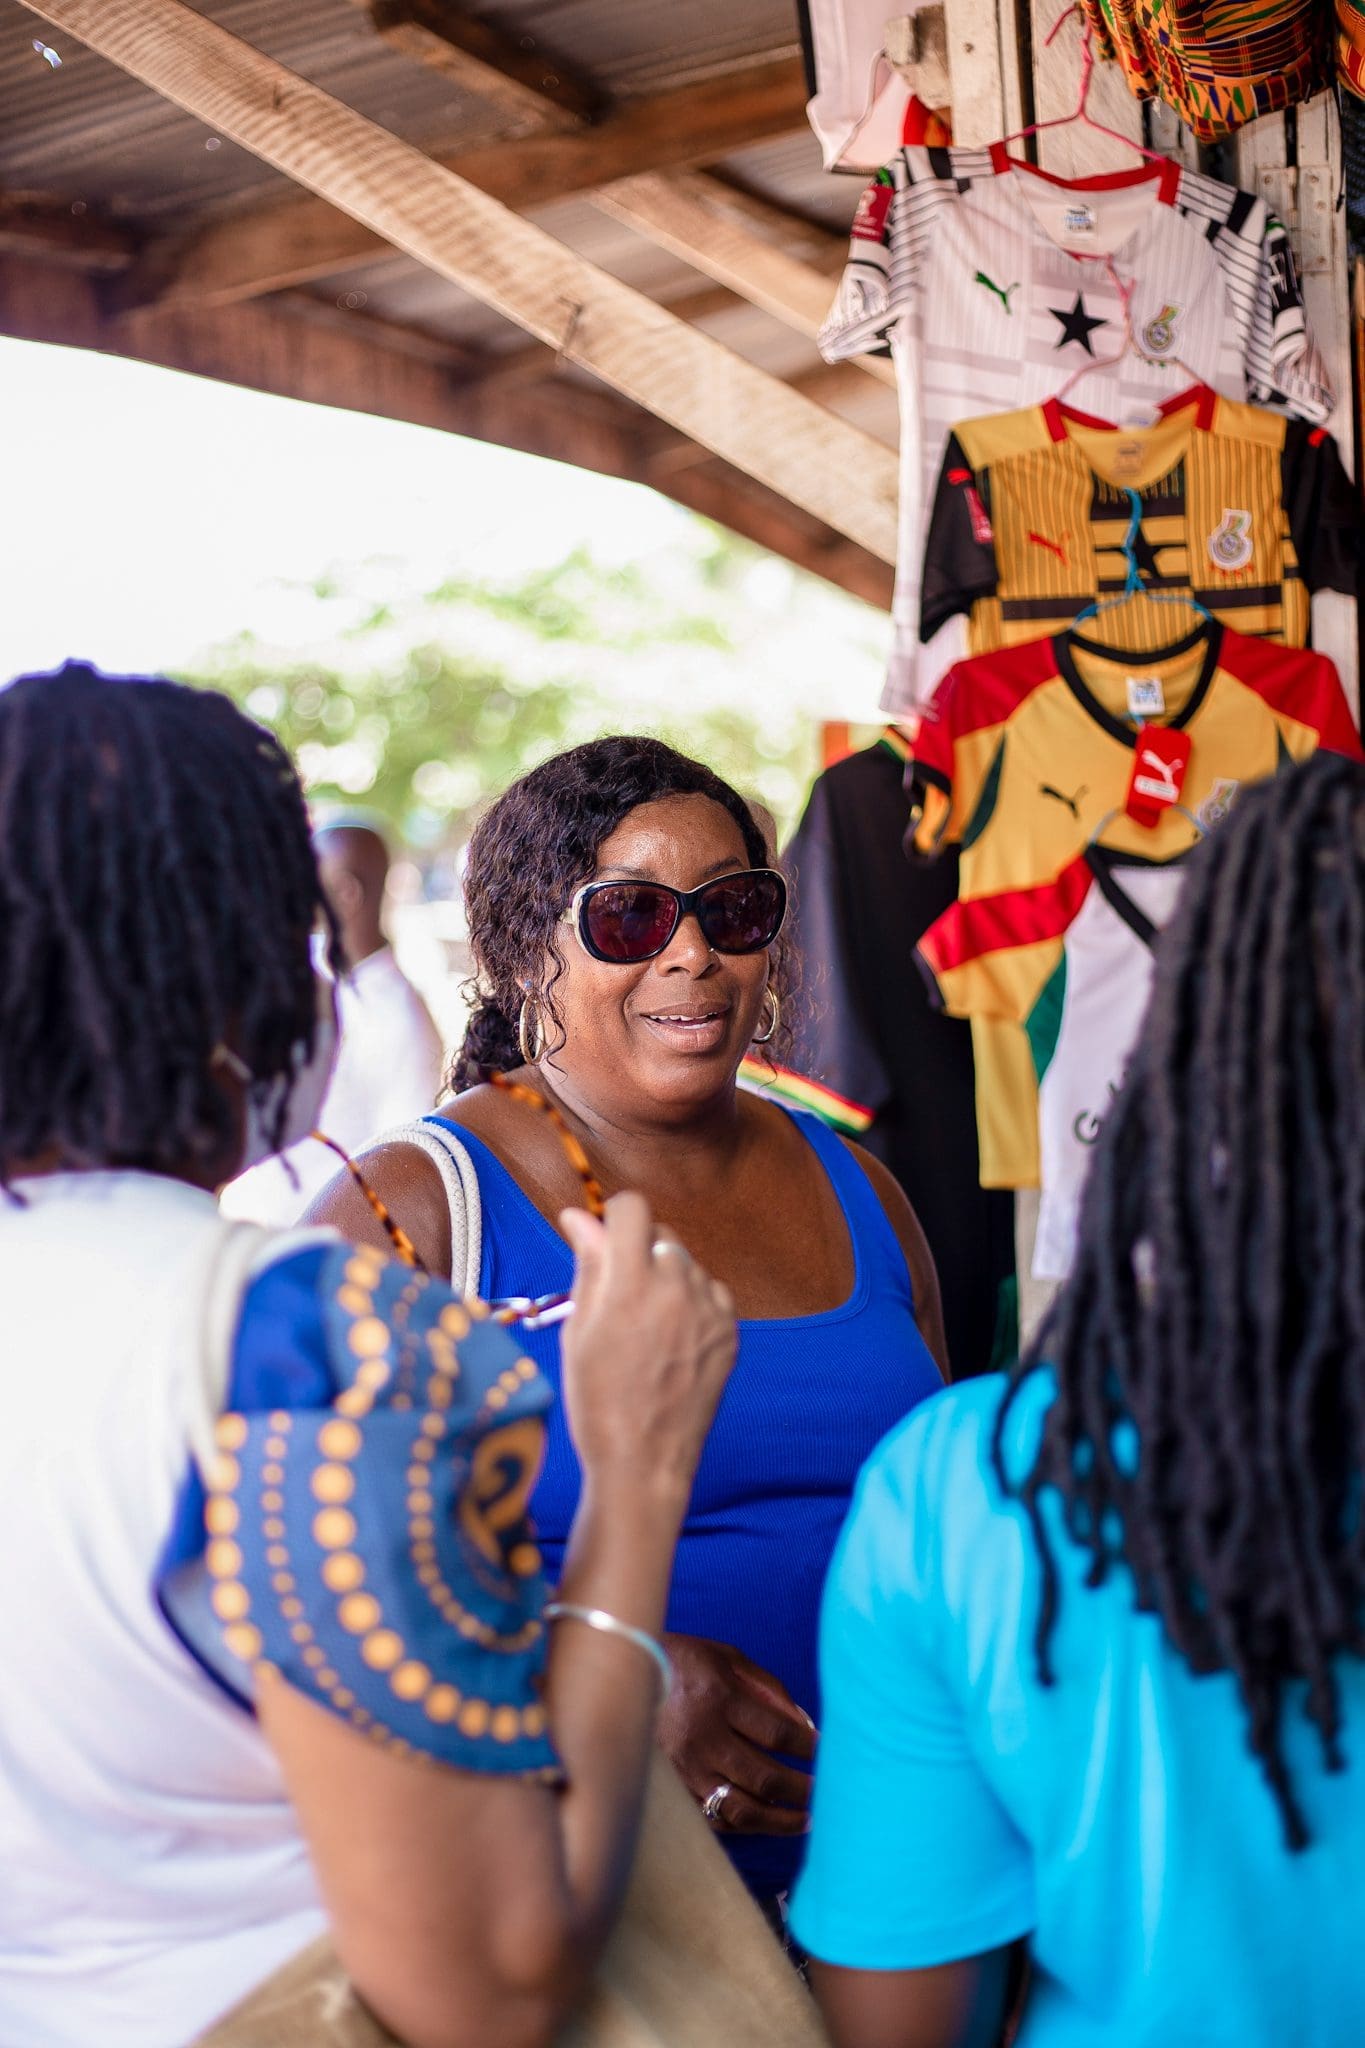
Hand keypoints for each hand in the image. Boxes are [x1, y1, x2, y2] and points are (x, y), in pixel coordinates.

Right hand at [559, 1195, 736, 1513]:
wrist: (643, 1463)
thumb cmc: (596, 1400)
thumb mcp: (577, 1331)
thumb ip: (588, 1266)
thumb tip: (579, 1216)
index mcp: (630, 1284)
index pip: (633, 1208)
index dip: (612, 1215)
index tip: (602, 1236)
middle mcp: (676, 1287)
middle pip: (661, 1233)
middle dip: (638, 1249)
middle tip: (620, 1293)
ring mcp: (710, 1310)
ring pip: (687, 1263)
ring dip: (666, 1276)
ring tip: (646, 1325)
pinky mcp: (730, 1332)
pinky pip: (711, 1292)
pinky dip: (692, 1302)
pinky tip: (673, 1338)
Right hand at [659, 1635, 815, 1835]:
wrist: (621, 1677)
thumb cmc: (683, 1661)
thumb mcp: (727, 1657)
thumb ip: (769, 1688)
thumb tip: (805, 1724)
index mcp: (718, 1698)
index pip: (778, 1733)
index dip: (808, 1746)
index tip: (827, 1752)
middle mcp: (702, 1738)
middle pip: (765, 1777)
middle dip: (802, 1789)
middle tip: (825, 1792)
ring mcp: (685, 1770)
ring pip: (742, 1809)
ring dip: (780, 1820)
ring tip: (806, 1819)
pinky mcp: (673, 1791)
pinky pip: (716, 1820)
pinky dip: (747, 1825)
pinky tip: (768, 1822)